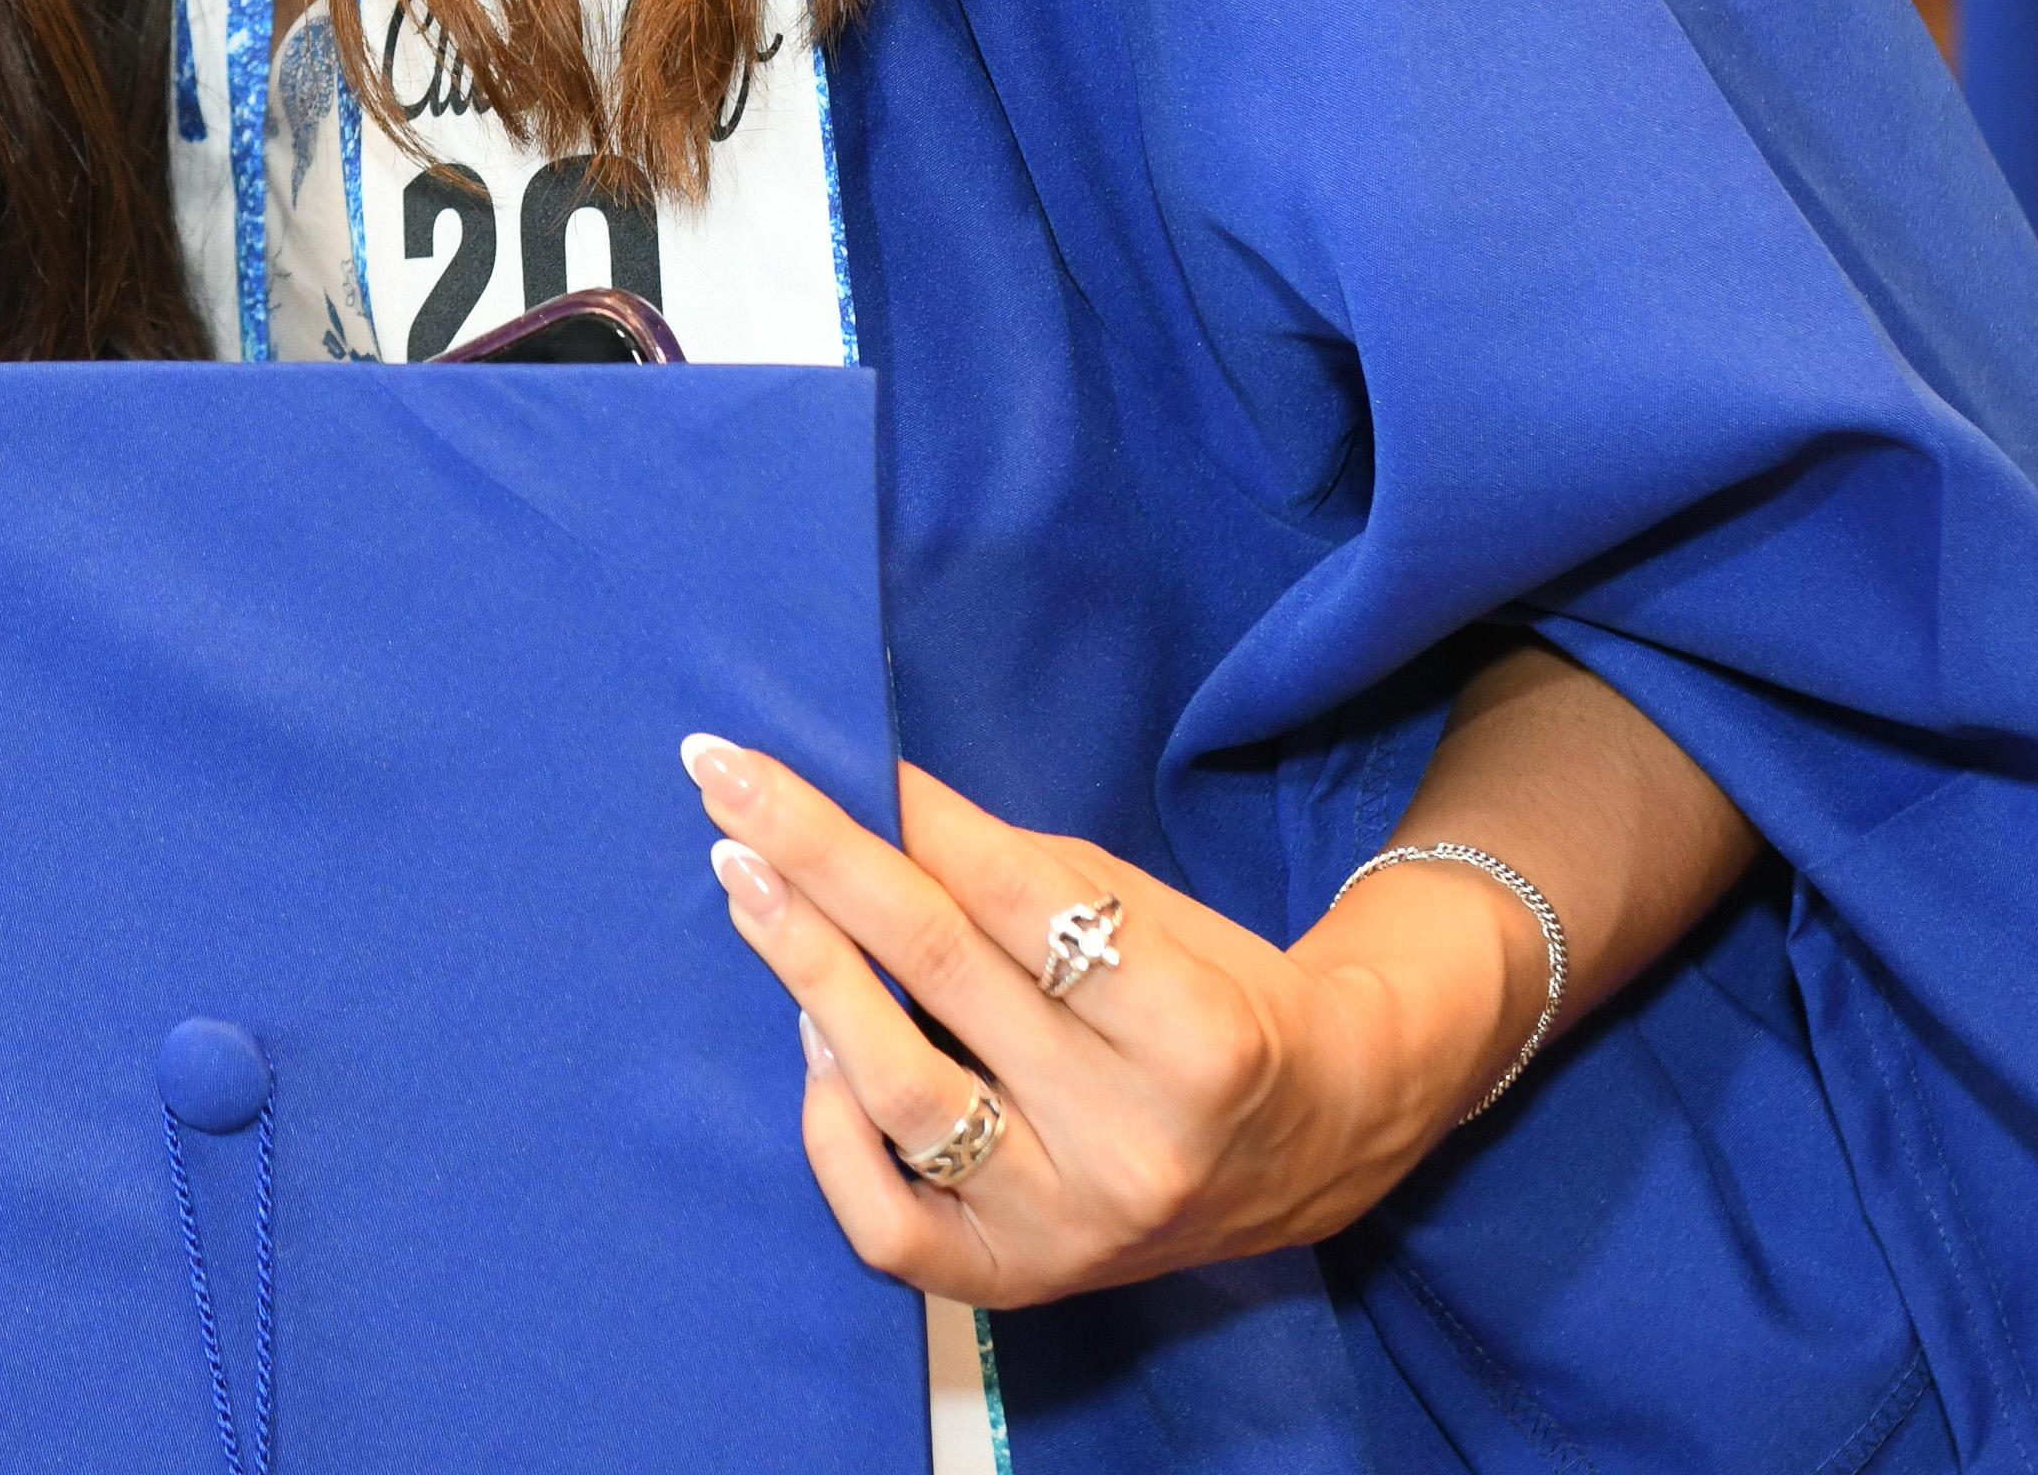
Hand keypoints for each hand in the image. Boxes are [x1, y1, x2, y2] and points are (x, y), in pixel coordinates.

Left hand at [685, 738, 1527, 1304]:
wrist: (1310, 1148)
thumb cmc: (1219, 1003)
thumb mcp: (1150, 916)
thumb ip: (1016, 876)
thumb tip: (870, 811)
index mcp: (1199, 1036)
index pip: (1019, 903)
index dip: (912, 817)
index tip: (820, 753)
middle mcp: (1134, 1143)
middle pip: (943, 972)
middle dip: (819, 859)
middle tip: (726, 780)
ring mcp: (1069, 1226)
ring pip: (898, 1090)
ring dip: (805, 968)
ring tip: (743, 884)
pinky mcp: (1019, 1285)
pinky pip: (884, 1221)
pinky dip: (828, 1128)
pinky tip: (810, 1038)